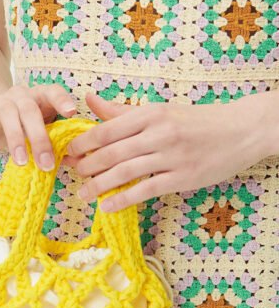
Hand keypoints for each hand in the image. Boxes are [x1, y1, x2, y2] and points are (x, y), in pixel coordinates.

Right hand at [0, 83, 75, 170]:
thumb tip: (71, 160)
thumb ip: (50, 139)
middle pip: (31, 110)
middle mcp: (20, 95)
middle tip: (46, 164)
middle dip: (39, 138)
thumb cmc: (19, 126)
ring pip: (8, 113)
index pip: (52, 92)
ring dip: (16, 138)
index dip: (61, 100)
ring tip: (21, 161)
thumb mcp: (36, 130)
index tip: (71, 112)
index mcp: (38, 98)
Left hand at [65, 91, 269, 210]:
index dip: (84, 143)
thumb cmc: (195, 121)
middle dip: (87, 165)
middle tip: (71, 174)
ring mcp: (171, 157)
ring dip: (99, 185)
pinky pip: (145, 190)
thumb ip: (122, 111)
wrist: (239, 131)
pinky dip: (123, 200)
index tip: (68, 153)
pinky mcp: (182, 178)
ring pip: (126, 172)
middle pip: (113, 152)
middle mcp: (159, 133)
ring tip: (82, 194)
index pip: (108, 130)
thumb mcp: (160, 110)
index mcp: (151, 114)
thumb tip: (90, 100)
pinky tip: (106, 207)